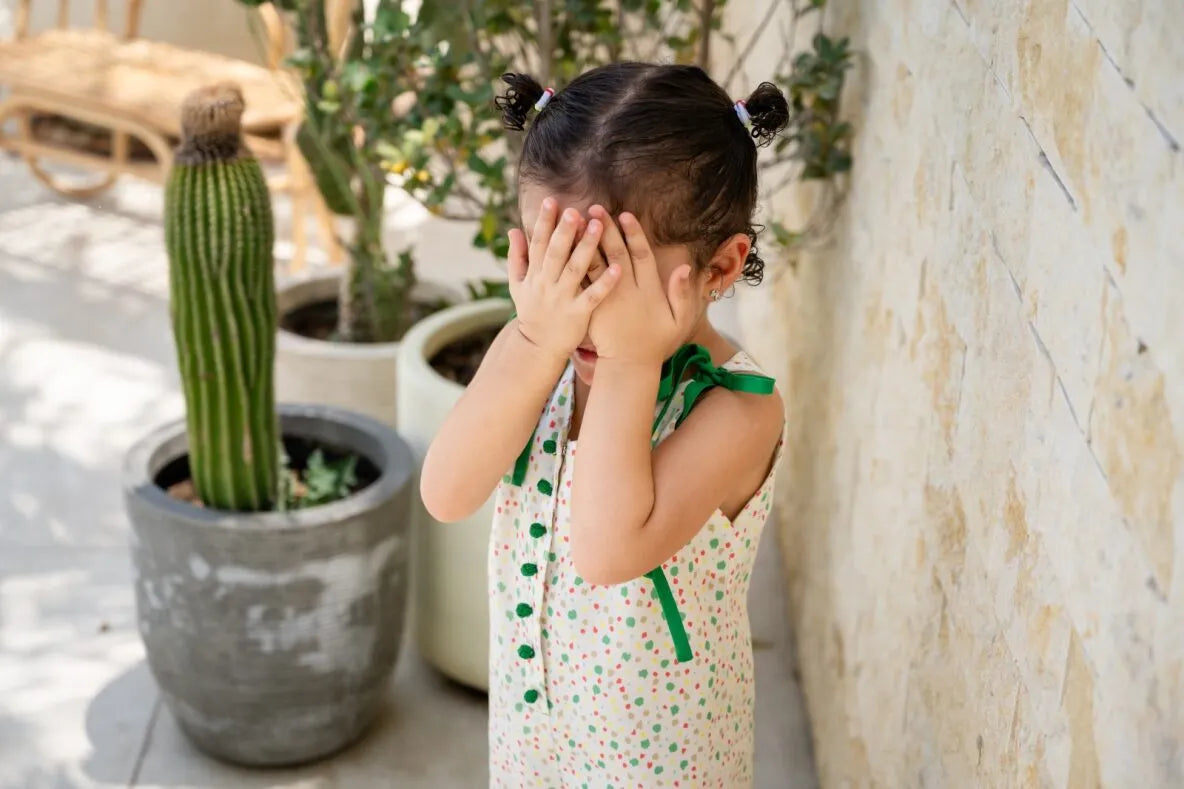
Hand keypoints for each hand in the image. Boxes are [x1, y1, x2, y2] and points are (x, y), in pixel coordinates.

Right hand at [507, 198, 620, 359]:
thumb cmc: (531, 311)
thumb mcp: (517, 284)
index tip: (552, 201)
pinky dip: (605, 283)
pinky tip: (618, 268)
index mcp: (534, 275)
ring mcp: (563, 299)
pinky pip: (593, 296)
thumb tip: (514, 230)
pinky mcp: (578, 314)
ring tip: (598, 226)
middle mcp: (547, 284)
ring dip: (586, 248)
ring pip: (575, 269)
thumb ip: (517, 257)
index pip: (539, 244)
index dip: (544, 223)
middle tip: (575, 210)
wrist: (537, 347)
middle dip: (565, 231)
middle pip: (556, 253)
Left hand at [585, 207, 696, 364]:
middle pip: (614, 254)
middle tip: (594, 208)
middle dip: (605, 230)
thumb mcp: (678, 321)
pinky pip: (583, 282)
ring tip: (576, 222)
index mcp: (648, 290)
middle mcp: (626, 290)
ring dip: (585, 242)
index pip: (640, 255)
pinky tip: (566, 249)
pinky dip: (575, 264)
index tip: (624, 214)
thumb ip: (682, 293)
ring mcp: (607, 298)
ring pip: (595, 265)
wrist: (628, 366)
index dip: (633, 234)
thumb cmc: (656, 342)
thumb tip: (685, 267)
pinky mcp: (592, 307)